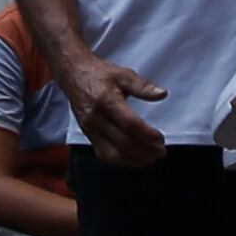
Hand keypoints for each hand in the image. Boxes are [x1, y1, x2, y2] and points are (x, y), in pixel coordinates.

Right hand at [66, 51, 169, 167]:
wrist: (73, 75)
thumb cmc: (99, 74)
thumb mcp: (123, 74)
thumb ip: (143, 86)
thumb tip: (162, 94)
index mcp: (106, 100)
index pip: (129, 124)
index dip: (147, 134)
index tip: (161, 139)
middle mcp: (96, 118)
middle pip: (123, 142)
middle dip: (145, 150)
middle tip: (161, 152)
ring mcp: (89, 129)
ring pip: (113, 153)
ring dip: (134, 159)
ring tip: (151, 158)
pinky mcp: (87, 135)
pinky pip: (104, 155)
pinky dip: (121, 161)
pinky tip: (134, 159)